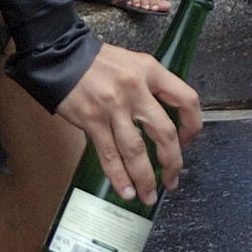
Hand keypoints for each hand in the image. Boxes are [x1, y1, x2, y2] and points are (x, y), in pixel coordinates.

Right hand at [55, 43, 201, 205]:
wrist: (60, 56)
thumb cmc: (97, 62)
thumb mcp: (132, 64)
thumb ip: (150, 88)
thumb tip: (162, 123)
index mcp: (150, 71)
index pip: (186, 100)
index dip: (192, 126)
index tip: (186, 141)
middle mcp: (135, 89)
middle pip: (164, 133)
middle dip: (171, 163)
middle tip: (171, 179)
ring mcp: (113, 106)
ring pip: (136, 151)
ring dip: (145, 178)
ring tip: (148, 195)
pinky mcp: (92, 120)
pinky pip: (109, 155)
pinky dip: (119, 177)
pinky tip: (126, 190)